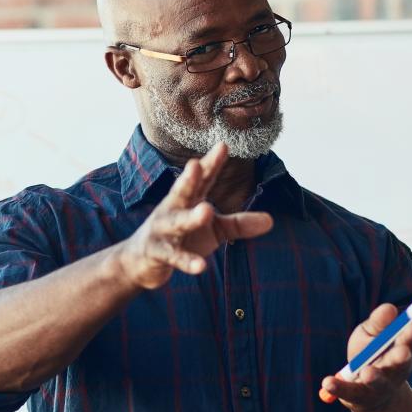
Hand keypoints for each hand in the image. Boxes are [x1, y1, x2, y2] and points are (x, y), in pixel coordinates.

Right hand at [114, 143, 273, 289]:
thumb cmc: (180, 238)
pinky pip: (173, 257)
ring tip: (207, 211)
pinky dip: (187, 261)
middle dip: (189, 179)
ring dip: (190, 217)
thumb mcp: (213, 231)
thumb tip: (271, 220)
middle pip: (181, 192)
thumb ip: (239, 224)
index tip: (223, 145)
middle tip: (196, 165)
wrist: (139, 262)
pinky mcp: (157, 253)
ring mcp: (162, 231)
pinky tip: (202, 266)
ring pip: (177, 222)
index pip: (202, 179)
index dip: (211, 164)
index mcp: (188, 200)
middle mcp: (173, 210)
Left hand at [320, 303, 411, 411]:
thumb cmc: (371, 355)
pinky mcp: (356, 396)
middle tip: (403, 352)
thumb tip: (389, 307)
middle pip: (399, 364)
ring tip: (367, 373)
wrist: (368, 394)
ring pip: (377, 382)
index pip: (410, 343)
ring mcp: (377, 386)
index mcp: (402, 352)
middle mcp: (394, 371)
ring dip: (373, 377)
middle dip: (401, 358)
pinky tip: (327, 383)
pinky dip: (337, 387)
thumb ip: (380, 323)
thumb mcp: (373, 335)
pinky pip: (347, 391)